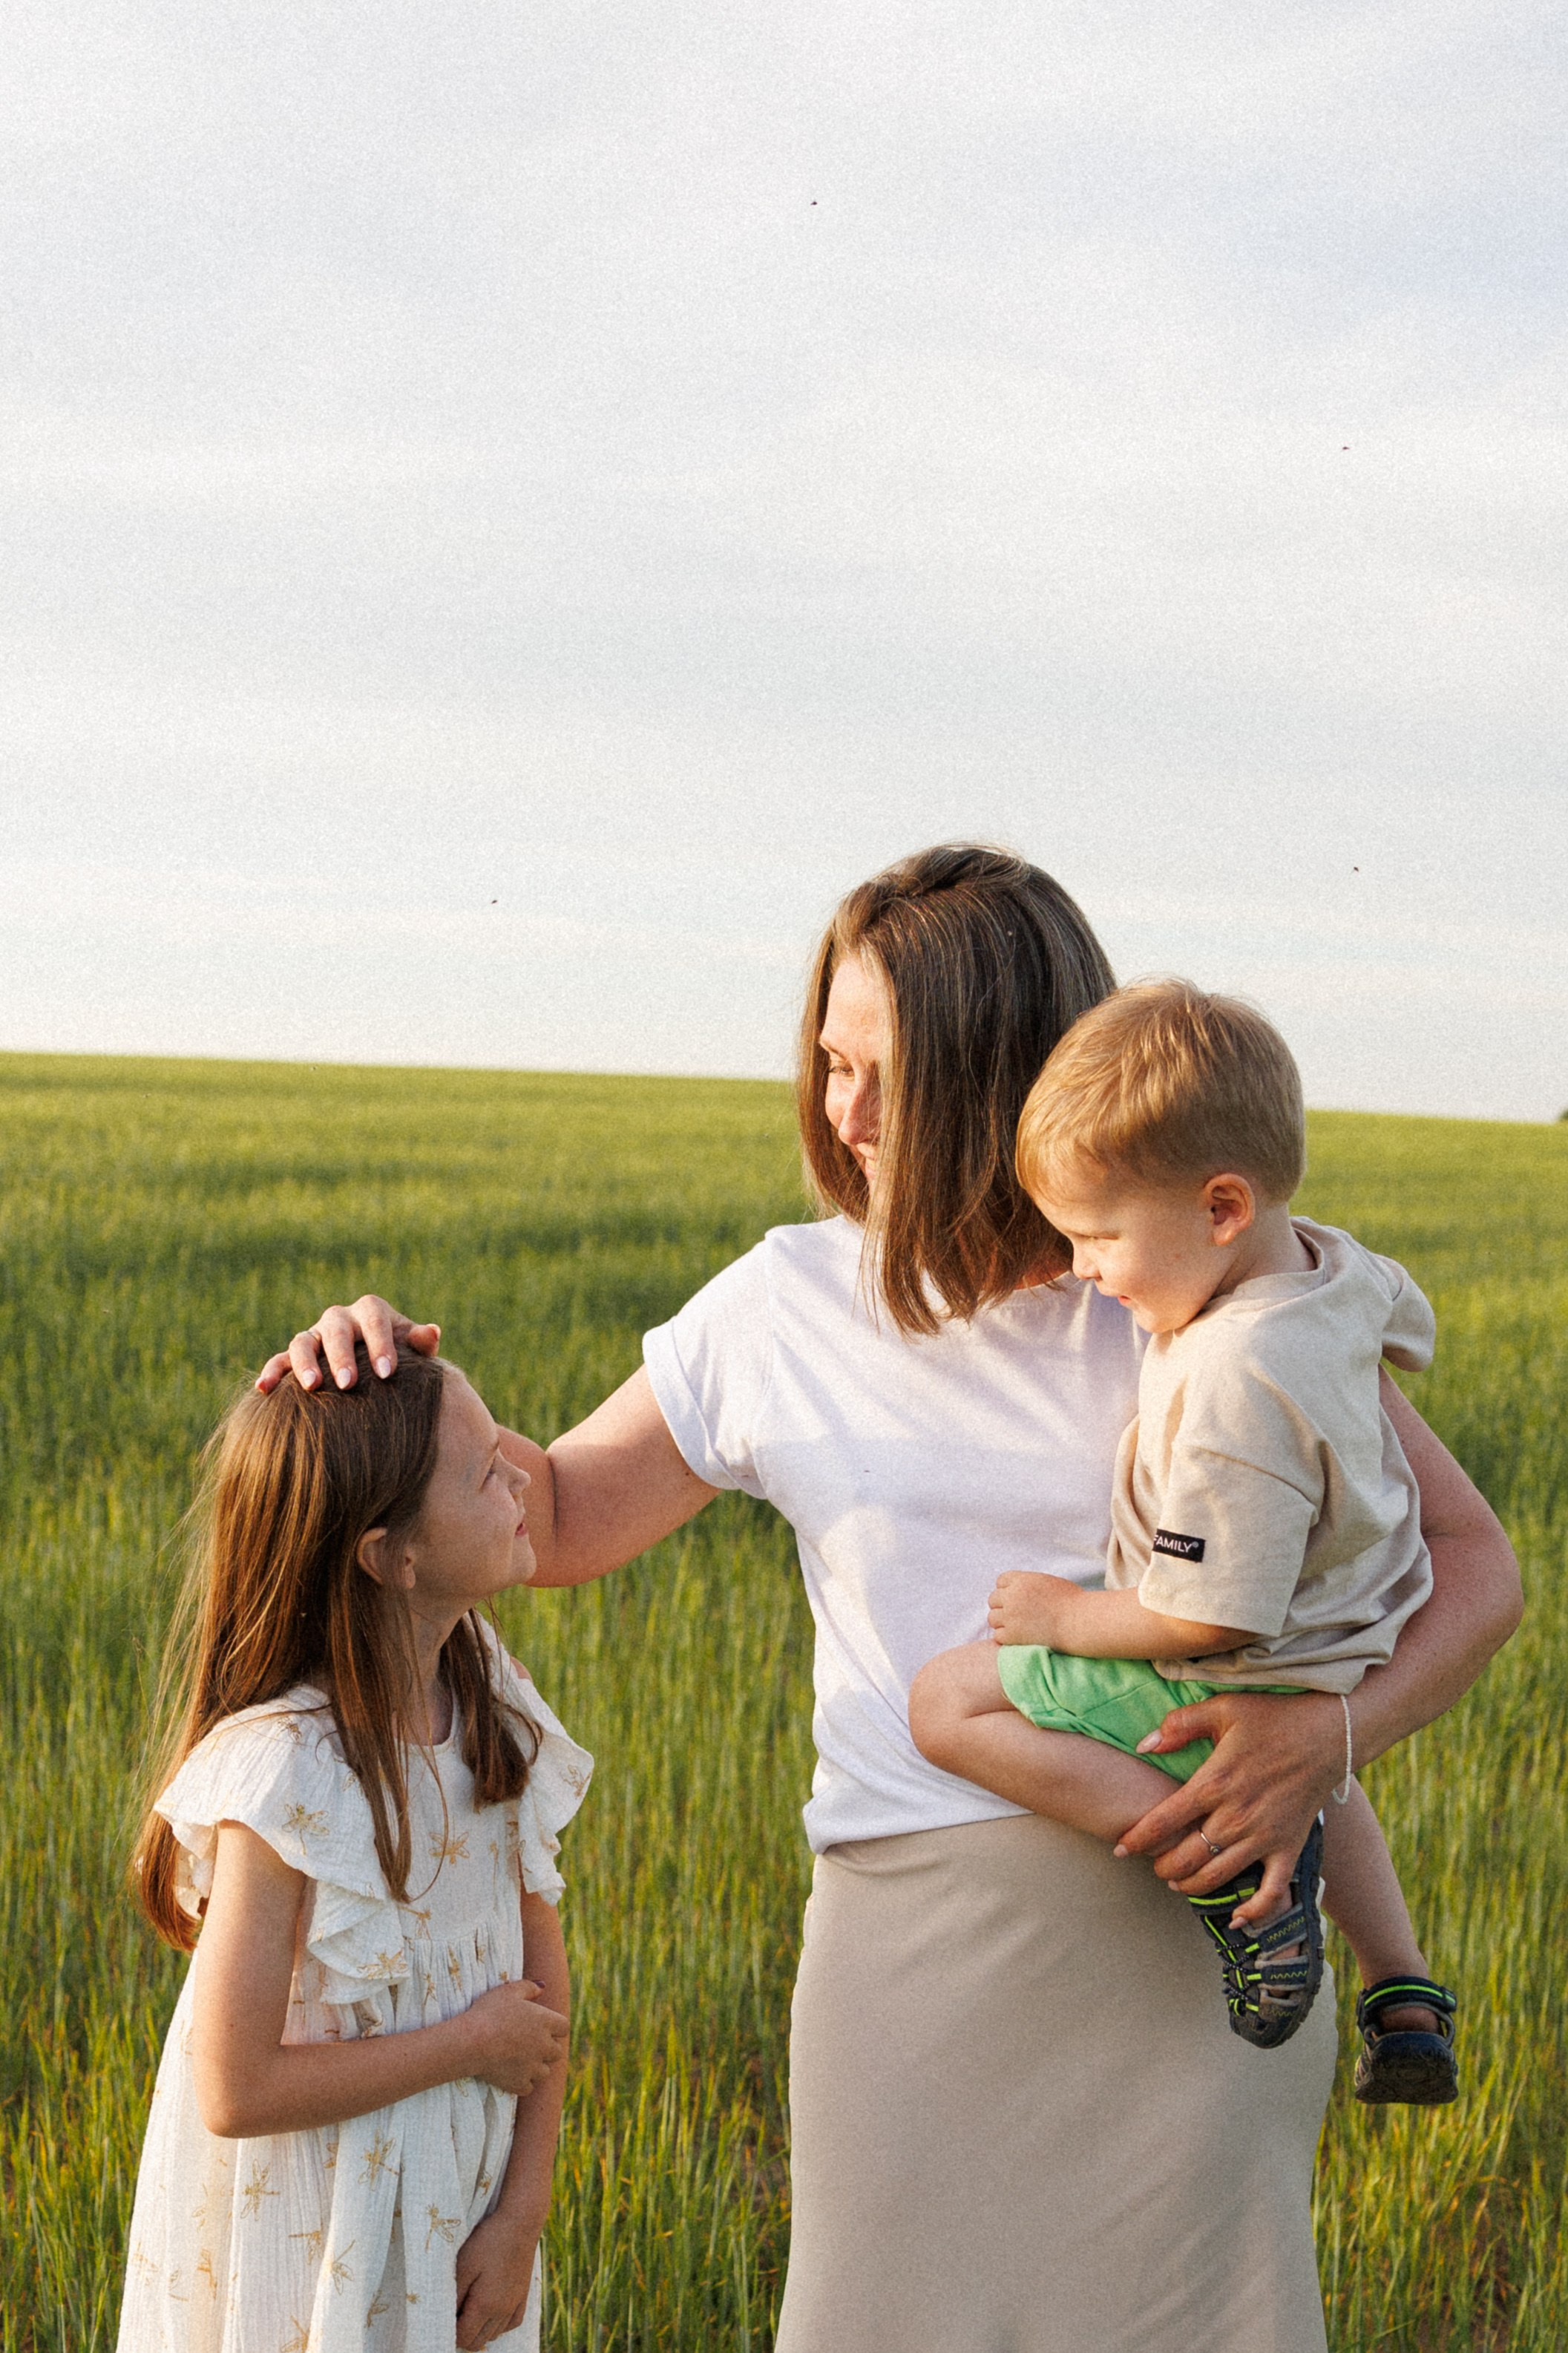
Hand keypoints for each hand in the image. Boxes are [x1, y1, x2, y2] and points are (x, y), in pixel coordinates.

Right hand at [254, 1296, 440, 1393]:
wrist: (377, 1368)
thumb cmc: (400, 1358)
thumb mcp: (413, 1350)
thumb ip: (420, 1342)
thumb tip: (432, 1332)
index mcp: (370, 1311)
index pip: (374, 1320)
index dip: (380, 1344)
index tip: (388, 1373)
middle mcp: (339, 1319)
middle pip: (336, 1329)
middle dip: (341, 1356)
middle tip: (348, 1384)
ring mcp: (315, 1336)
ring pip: (302, 1342)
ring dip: (305, 1363)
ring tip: (312, 1387)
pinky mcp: (294, 1356)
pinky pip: (279, 1360)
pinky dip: (271, 1372)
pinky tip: (263, 1390)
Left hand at [455, 2206, 539, 2349]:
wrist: (521, 2222)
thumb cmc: (488, 2241)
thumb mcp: (463, 2265)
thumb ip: (454, 2296)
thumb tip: (446, 2318)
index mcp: (485, 2305)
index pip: (464, 2338)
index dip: (450, 2333)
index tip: (444, 2316)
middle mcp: (502, 2311)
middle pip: (478, 2342)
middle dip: (463, 2334)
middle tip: (455, 2312)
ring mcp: (515, 2305)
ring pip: (494, 2335)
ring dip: (479, 2330)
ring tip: (470, 2308)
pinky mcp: (523, 2296)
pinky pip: (510, 2324)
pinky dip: (498, 2325)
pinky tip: (491, 2311)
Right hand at [460, 1979, 568, 2099]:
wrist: (470, 2042)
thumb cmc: (489, 2013)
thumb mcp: (508, 1991)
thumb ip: (529, 1987)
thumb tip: (543, 1987)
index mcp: (546, 2022)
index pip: (564, 2027)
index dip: (555, 2027)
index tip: (542, 2026)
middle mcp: (544, 2046)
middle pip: (557, 2052)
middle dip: (547, 2048)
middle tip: (529, 2043)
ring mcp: (533, 2067)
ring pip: (545, 2072)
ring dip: (536, 2067)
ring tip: (520, 2060)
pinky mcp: (520, 2083)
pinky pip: (528, 2087)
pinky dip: (522, 2082)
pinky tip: (512, 2073)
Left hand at [986, 1571, 1081, 1647]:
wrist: (1079, 1622)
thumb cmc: (1072, 1602)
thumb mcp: (1048, 1582)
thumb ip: (1029, 1584)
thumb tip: (1019, 1589)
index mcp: (1022, 1580)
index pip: (1001, 1581)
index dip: (1008, 1590)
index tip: (1016, 1599)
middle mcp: (1013, 1596)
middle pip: (993, 1599)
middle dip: (1003, 1606)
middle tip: (1016, 1615)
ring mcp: (1010, 1616)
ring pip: (992, 1618)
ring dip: (1002, 1622)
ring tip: (1017, 1627)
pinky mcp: (1012, 1635)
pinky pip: (998, 1635)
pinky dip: (1006, 1637)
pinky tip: (1019, 1638)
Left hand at [1113, 1688, 1343, 1916]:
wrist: (1329, 1733)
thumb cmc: (1273, 1717)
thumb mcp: (1223, 1708)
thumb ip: (1180, 1724)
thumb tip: (1144, 1745)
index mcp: (1214, 1783)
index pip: (1163, 1821)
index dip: (1136, 1839)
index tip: (1119, 1850)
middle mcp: (1236, 1816)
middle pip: (1186, 1857)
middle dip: (1161, 1866)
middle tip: (1153, 1864)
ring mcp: (1264, 1836)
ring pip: (1217, 1876)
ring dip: (1191, 1885)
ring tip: (1177, 1881)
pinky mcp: (1289, 1847)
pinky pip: (1271, 1891)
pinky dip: (1254, 1911)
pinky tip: (1236, 1919)